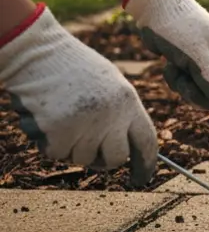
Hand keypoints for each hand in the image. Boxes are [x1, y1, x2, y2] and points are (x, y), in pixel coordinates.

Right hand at [0, 5, 158, 184]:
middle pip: (116, 158)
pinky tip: (47, 119)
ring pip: (83, 159)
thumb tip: (127, 148)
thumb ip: (121, 113)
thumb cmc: (73, 68)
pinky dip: (49, 143)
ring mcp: (86, 125)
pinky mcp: (59, 133)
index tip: (143, 178)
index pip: (147, 141)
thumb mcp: (110, 84)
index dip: (146, 163)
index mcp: (129, 102)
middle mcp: (112, 116)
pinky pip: (57, 154)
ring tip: (64, 118)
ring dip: (72, 147)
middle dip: (104, 160)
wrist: (38, 53)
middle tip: (90, 149)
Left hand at [123, 0, 208, 136]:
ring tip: (175, 70)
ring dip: (187, 88)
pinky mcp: (192, 61)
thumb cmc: (178, 26)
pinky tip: (169, 65)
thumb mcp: (195, 56)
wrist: (155, 5)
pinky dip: (178, 80)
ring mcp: (208, 60)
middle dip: (205, 97)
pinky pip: (190, 83)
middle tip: (189, 90)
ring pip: (204, 91)